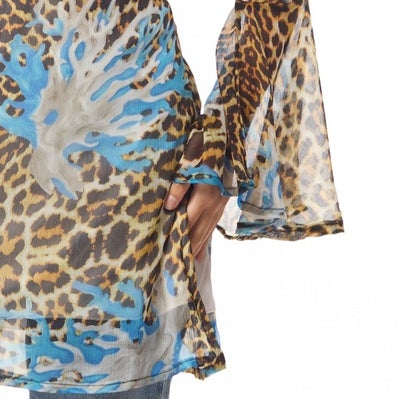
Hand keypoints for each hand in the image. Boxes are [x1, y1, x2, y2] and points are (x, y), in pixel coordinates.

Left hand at [166, 130, 226, 260]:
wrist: (231, 132)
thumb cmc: (206, 142)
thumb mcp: (189, 159)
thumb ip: (179, 185)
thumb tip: (169, 208)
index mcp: (205, 194)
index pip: (188, 223)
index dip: (178, 239)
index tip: (167, 254)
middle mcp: (215, 203)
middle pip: (198, 232)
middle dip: (187, 249)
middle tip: (175, 266)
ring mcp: (221, 203)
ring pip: (207, 230)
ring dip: (197, 246)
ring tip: (186, 263)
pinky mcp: (224, 200)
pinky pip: (214, 224)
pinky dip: (206, 238)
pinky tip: (200, 250)